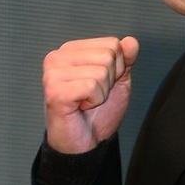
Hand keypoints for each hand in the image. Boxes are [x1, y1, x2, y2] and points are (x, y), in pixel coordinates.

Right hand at [42, 35, 139, 152]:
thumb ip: (126, 58)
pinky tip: (81, 107)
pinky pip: (92, 86)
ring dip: (101, 93)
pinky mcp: (54, 91)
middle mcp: (58, 57)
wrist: (86, 142)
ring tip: (86, 102)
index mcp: (71, 50)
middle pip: (108, 55)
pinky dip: (94, 100)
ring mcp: (53, 73)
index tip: (102, 84)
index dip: (117, 67)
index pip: (112, 43)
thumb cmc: (97, 112)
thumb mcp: (118, 80)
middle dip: (109, 80)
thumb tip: (131, 41)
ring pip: (101, 71)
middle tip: (93, 95)